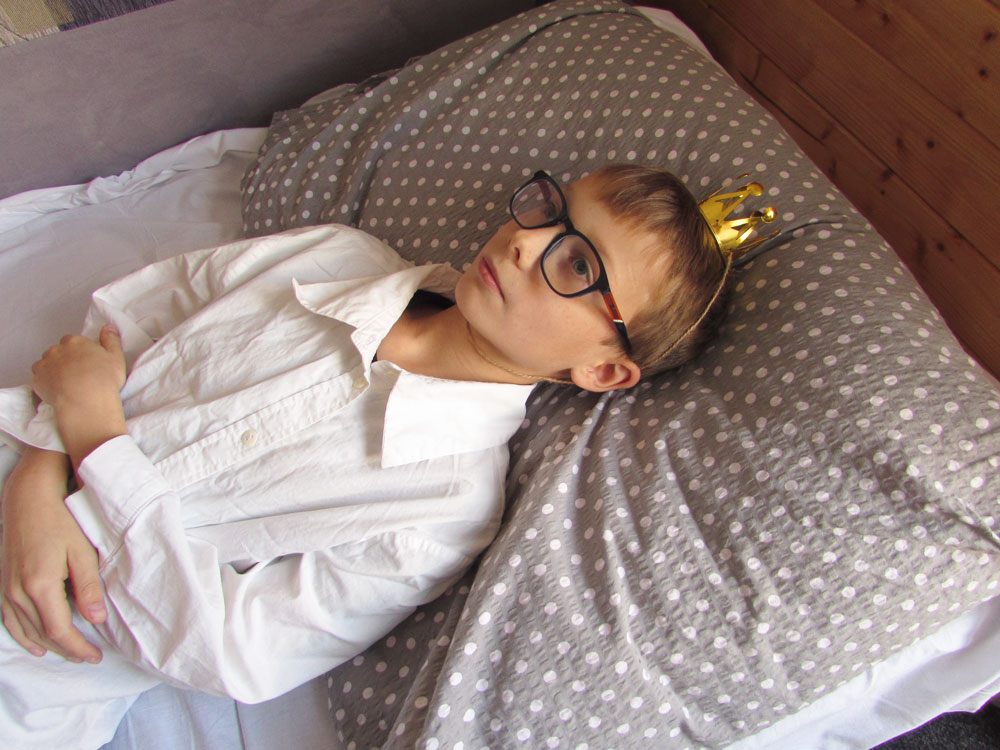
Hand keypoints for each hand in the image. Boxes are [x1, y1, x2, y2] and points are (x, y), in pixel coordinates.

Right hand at [1, 448, 105, 662]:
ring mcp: (6, 588)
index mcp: (40, 586)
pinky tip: (35, 644)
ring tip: (69, 653)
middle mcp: (18, 592)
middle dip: (66, 649)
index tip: (94, 656)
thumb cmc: (60, 520)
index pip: (60, 631)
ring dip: (48, 645)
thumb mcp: (82, 552)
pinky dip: (22, 635)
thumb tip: (96, 620)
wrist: (28, 498)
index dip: (78, 648)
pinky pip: (10, 619)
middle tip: (88, 656)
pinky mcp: (2, 583)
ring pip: (26, 630)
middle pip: (43, 634)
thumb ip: (88, 588)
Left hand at [31, 325, 127, 469]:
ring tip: (65, 383)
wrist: (86, 401)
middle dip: (64, 359)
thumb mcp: (116, 357)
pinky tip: (57, 391)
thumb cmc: (103, 379)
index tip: (85, 361)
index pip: (72, 341)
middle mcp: (56, 349)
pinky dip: (46, 383)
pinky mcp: (37, 380)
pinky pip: (39, 379)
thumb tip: (108, 327)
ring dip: (53, 370)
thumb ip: (111, 340)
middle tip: (76, 373)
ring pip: (45, 364)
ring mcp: (44, 364)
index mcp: (75, 342)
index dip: (78, 351)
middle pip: (57, 351)